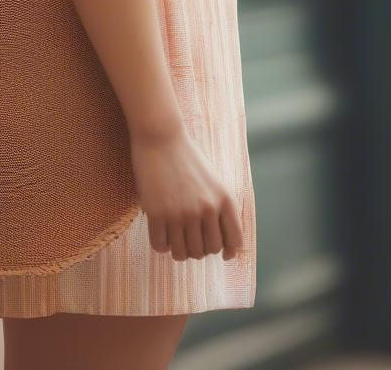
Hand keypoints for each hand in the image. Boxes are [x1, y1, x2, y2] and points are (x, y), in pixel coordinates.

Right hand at [129, 126, 244, 261]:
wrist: (161, 136)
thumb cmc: (188, 158)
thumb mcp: (215, 181)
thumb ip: (222, 210)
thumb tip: (228, 251)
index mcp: (224, 200)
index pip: (234, 242)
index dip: (226, 251)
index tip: (218, 251)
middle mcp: (206, 209)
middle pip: (206, 251)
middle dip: (198, 249)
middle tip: (188, 238)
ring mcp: (181, 212)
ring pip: (183, 253)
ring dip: (178, 250)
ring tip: (173, 238)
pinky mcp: (157, 213)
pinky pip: (160, 246)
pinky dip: (161, 245)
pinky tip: (160, 232)